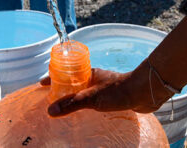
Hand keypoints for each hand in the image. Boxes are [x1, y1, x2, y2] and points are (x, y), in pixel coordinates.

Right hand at [40, 64, 171, 116]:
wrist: (144, 93)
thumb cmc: (118, 91)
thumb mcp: (91, 98)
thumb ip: (72, 104)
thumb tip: (51, 111)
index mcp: (88, 73)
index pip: (66, 73)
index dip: (53, 77)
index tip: (42, 84)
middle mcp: (95, 79)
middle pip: (74, 82)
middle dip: (62, 89)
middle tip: (51, 99)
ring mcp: (103, 88)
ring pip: (84, 92)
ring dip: (74, 97)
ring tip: (65, 108)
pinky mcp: (111, 97)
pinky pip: (93, 101)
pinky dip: (85, 105)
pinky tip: (85, 114)